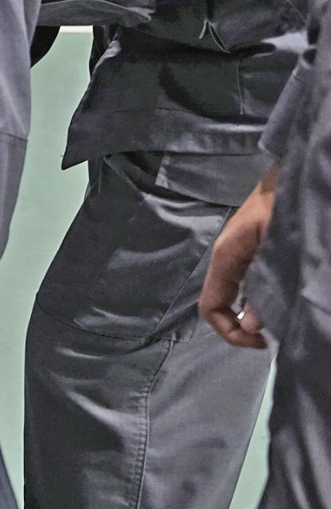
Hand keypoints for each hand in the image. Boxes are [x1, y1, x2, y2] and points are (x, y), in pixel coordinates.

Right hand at [199, 166, 281, 348]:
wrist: (297, 168)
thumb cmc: (284, 202)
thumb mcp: (278, 243)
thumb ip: (265, 283)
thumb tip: (253, 324)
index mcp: (226, 258)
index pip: (211, 306)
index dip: (230, 331)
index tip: (262, 340)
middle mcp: (228, 259)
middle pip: (223, 304)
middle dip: (246, 325)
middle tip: (279, 332)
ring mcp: (241, 254)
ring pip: (238, 294)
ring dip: (256, 311)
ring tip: (285, 315)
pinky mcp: (256, 249)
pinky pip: (251, 282)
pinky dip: (263, 296)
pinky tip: (286, 294)